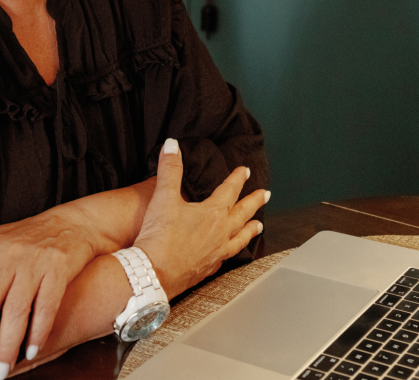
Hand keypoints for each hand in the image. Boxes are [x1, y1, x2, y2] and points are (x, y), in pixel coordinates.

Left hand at [0, 206, 101, 379]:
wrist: (72, 223)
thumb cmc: (24, 236)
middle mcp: (6, 257)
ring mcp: (34, 263)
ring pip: (16, 309)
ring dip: (7, 345)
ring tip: (0, 373)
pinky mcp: (58, 270)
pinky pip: (47, 306)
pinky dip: (39, 332)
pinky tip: (31, 353)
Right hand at [134, 139, 268, 297]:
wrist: (152, 274)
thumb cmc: (159, 237)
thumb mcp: (163, 197)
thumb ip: (169, 169)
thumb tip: (172, 145)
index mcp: (212, 214)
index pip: (230, 190)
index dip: (238, 178)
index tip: (245, 170)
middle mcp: (220, 233)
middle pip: (243, 213)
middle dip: (254, 202)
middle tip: (266, 195)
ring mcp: (217, 253)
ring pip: (240, 238)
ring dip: (251, 229)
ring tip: (259, 225)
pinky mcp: (208, 268)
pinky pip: (228, 256)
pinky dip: (234, 250)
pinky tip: (231, 250)